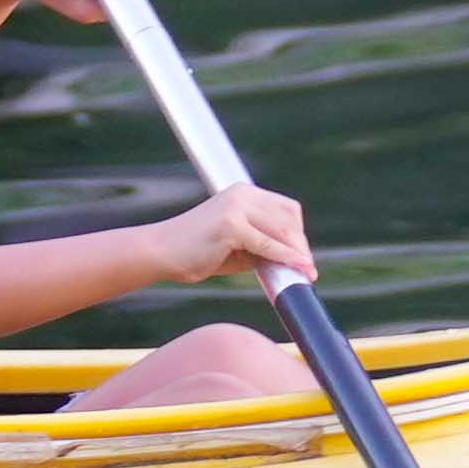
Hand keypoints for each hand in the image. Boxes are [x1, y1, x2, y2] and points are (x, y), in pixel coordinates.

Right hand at [146, 183, 314, 294]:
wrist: (160, 252)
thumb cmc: (195, 252)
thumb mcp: (236, 246)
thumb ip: (262, 247)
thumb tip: (292, 262)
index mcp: (244, 193)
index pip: (286, 210)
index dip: (299, 234)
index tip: (304, 257)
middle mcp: (242, 194)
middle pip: (288, 219)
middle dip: (301, 246)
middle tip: (308, 270)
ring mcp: (236, 207)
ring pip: (281, 230)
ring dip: (297, 254)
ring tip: (305, 274)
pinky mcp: (231, 225)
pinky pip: (267, 244)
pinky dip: (285, 257)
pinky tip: (294, 268)